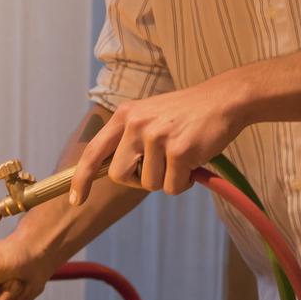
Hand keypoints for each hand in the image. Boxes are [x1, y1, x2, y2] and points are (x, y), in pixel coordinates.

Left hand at [70, 77, 243, 202]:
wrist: (223, 100)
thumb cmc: (187, 114)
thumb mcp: (150, 115)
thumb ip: (130, 138)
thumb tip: (116, 171)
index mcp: (125, 115)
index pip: (94, 151)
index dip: (82, 178)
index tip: (77, 200)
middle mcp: (136, 124)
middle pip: (119, 175)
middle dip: (137, 179)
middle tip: (159, 167)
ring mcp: (156, 137)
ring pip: (149, 184)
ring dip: (167, 178)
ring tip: (182, 156)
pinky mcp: (178, 152)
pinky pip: (172, 187)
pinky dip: (183, 183)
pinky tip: (193, 162)